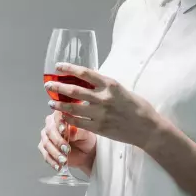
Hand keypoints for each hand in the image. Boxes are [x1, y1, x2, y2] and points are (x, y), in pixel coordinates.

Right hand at [39, 110, 96, 174]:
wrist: (86, 153)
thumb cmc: (87, 140)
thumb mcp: (87, 134)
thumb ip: (79, 131)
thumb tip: (70, 131)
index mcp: (62, 116)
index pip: (57, 115)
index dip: (59, 122)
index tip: (64, 130)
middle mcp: (51, 124)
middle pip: (49, 130)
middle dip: (57, 141)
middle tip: (66, 149)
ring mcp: (46, 136)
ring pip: (46, 143)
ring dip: (55, 153)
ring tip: (64, 160)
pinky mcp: (45, 148)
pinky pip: (45, 154)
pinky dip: (52, 161)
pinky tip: (59, 166)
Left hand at [45, 62, 163, 149]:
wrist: (147, 128)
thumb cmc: (138, 107)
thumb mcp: (122, 90)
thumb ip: (105, 86)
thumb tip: (88, 81)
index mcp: (110, 85)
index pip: (84, 73)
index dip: (69, 68)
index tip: (58, 66)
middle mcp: (103, 98)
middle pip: (74, 91)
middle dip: (58, 87)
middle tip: (48, 85)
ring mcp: (100, 114)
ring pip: (72, 108)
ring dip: (59, 105)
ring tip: (51, 103)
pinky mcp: (99, 128)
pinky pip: (78, 123)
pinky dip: (68, 119)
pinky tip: (62, 117)